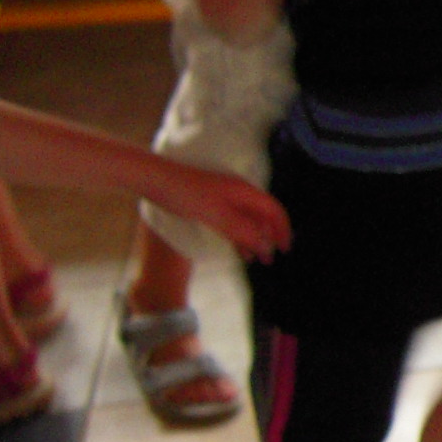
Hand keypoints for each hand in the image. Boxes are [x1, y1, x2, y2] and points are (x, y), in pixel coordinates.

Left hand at [150, 161, 291, 261]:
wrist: (156, 181)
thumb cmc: (186, 194)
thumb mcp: (218, 216)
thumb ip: (243, 231)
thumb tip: (266, 246)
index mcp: (245, 191)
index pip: (274, 210)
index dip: (283, 230)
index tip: (284, 249)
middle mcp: (240, 193)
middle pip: (263, 216)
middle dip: (269, 238)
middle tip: (271, 260)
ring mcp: (226, 199)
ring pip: (248, 222)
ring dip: (254, 240)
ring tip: (256, 260)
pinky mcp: (213, 205)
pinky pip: (233, 223)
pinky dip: (239, 237)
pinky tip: (239, 251)